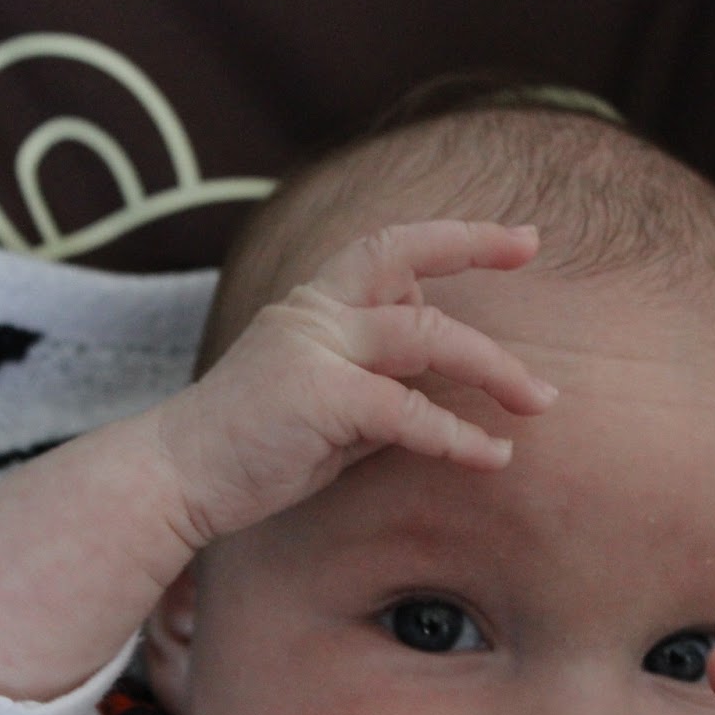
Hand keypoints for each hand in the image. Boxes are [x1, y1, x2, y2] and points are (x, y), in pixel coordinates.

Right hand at [154, 220, 557, 548]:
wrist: (177, 478)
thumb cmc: (254, 448)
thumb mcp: (328, 404)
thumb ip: (379, 384)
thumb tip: (439, 392)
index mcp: (314, 306)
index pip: (388, 247)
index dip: (454, 236)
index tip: (517, 238)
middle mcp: (314, 313)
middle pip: (404, 259)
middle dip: (474, 246)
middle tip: (531, 248)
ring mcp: (313, 349)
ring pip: (423, 334)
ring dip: (491, 366)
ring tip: (538, 401)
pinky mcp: (317, 397)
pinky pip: (407, 410)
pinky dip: (456, 435)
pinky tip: (491, 455)